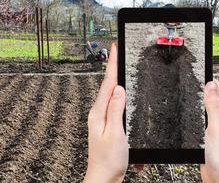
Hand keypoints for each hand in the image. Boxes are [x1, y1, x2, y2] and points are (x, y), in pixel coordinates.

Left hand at [84, 43, 127, 182]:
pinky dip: (117, 94)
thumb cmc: (109, 160)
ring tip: (119, 66)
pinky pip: (113, 104)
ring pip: (110, 94)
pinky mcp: (107, 124)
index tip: (114, 49)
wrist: (104, 177)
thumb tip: (119, 89)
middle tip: (117, 53)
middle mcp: (98, 113)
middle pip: (107, 85)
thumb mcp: (115, 133)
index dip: (112, 64)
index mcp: (99, 113)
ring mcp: (102, 119)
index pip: (107, 83)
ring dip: (115, 79)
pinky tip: (120, 92)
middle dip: (113, 67)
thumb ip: (116, 109)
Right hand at [201, 80, 218, 182]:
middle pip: (213, 98)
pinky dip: (197, 114)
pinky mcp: (209, 135)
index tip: (200, 70)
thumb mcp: (217, 126)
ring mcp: (217, 127)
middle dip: (204, 89)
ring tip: (191, 92)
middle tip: (192, 79)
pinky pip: (203, 119)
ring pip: (207, 108)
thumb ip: (213, 105)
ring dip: (200, 102)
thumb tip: (210, 85)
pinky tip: (191, 113)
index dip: (209, 81)